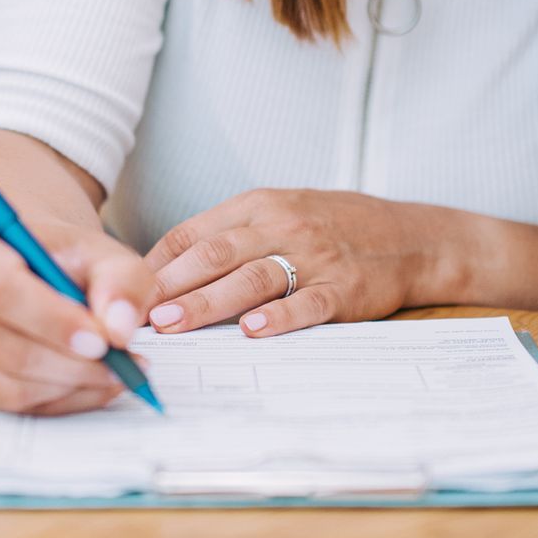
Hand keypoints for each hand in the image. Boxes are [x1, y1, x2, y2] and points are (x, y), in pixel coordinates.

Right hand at [0, 221, 158, 414]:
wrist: (43, 266)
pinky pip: (11, 407)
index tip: (100, 340)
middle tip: (121, 366)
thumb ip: (121, 281)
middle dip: (72, 367)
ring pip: (9, 387)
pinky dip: (59, 402)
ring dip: (70, 389)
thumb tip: (118, 328)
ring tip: (113, 374)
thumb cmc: (69, 259)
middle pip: (5, 349)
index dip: (51, 322)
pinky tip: (88, 383)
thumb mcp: (106, 254)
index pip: (1, 290)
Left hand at [142, 189, 456, 336]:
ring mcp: (314, 258)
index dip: (158, 263)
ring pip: (252, 278)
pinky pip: (308, 304)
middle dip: (172, 285)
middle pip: (215, 255)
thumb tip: (166, 268)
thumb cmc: (333, 226)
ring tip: (175, 324)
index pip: (195, 232)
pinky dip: (280, 317)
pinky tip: (253, 331)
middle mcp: (282, 226)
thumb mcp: (279, 211)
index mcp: (258, 205)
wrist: (410, 237)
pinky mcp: (344, 290)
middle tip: (138, 311)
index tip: (127, 290)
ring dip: (209, 303)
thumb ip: (229, 235)